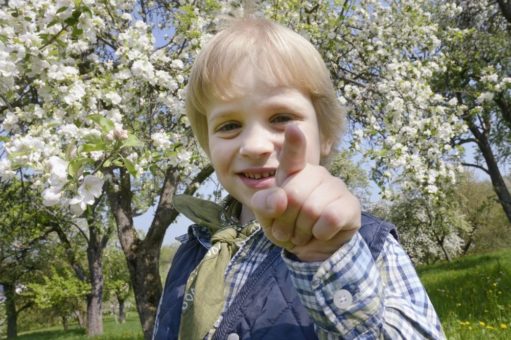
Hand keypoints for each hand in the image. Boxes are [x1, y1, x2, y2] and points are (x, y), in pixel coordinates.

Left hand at [250, 125, 360, 261]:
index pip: (293, 155)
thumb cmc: (287, 226)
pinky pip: (331, 218)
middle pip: (293, 194)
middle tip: (288, 231)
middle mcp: (315, 174)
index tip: (293, 127)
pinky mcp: (350, 205)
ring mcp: (335, 187)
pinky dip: (320, 234)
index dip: (294, 142)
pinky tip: (321, 233)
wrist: (310, 249)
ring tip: (303, 233)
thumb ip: (264, 204)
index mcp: (292, 172)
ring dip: (302, 231)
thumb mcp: (267, 217)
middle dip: (285, 220)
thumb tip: (281, 198)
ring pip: (312, 209)